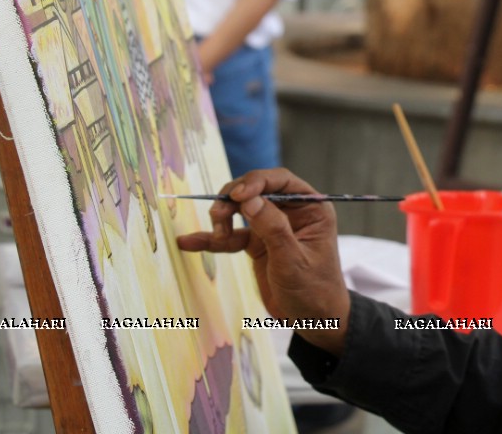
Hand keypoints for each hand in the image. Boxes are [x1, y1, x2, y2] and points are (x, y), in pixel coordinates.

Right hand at [176, 169, 350, 353]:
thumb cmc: (313, 290)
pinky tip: (188, 242)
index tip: (237, 195)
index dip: (257, 182)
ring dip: (223, 217)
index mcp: (311, 208)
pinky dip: (212, 239)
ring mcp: (273, 227)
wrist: (313, 321)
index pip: (281, 181)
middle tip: (219, 216)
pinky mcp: (258, 244)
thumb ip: (273, 229)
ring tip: (217, 234)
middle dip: (234, 199)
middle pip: (256, 191)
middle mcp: (292, 212)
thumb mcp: (293, 260)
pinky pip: (232, 236)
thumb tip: (249, 199)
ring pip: (241, 210)